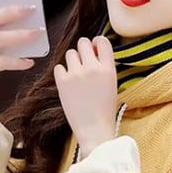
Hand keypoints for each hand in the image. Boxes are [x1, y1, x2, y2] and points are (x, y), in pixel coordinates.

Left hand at [53, 36, 118, 157]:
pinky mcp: (63, 82)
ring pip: (70, 53)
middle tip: (83, 63)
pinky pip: (59, 67)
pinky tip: (68, 84)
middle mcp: (92, 67)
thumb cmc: (104, 112)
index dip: (96, 43)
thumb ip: (104, 67)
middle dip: (83, 50)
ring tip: (76, 76)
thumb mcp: (112, 86)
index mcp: (108, 68)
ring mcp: (76, 74)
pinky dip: (62, 73)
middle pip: (83, 42)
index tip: (94, 49)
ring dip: (72, 61)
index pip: (102, 41)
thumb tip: (93, 51)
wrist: (94, 130)